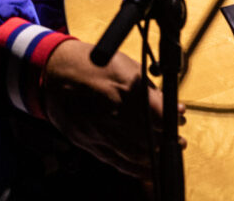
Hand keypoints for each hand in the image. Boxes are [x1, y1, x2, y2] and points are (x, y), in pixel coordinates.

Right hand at [40, 39, 185, 178]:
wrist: (54, 74)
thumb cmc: (92, 65)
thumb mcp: (126, 66)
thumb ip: (149, 89)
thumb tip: (171, 106)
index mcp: (125, 90)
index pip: (159, 115)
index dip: (173, 120)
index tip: (180, 119)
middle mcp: (112, 114)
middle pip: (149, 139)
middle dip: (168, 142)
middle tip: (178, 141)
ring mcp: (98, 131)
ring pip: (133, 155)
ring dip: (154, 158)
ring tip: (165, 153)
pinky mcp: (87, 143)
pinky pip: (115, 162)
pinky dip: (134, 168)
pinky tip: (146, 168)